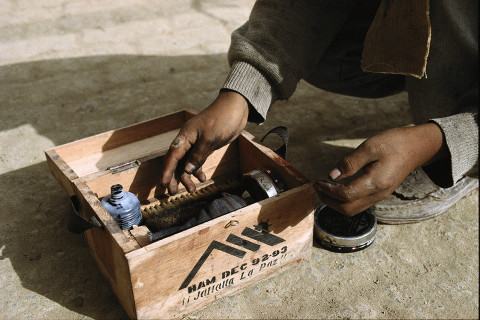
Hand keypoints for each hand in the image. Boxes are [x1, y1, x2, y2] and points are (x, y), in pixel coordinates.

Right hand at [161, 90, 248, 194]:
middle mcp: (187, 141)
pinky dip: (198, 170)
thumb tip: (187, 171)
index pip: (172, 157)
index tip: (163, 184)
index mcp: (185, 137)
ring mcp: (196, 144)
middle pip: (176, 162)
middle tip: (173, 193)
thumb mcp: (210, 139)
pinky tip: (202, 179)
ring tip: (192, 190)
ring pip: (186, 163)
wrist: (235, 108)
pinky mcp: (204, 146)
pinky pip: (196, 161)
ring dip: (187, 177)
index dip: (167, 172)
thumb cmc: (222, 119)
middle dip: (174, 178)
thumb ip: (198, 156)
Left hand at [314, 124, 446, 215]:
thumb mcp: (370, 147)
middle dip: (329, 201)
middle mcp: (379, 194)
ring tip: (324, 188)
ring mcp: (380, 196)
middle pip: (347, 209)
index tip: (317, 182)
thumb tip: (331, 176)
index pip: (345, 195)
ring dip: (335, 203)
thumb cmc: (394, 143)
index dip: (328, 191)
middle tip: (317, 187)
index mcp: (376, 182)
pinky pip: (359, 204)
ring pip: (353, 209)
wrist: (417, 147)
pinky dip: (344, 200)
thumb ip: (350, 163)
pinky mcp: (379, 193)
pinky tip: (337, 187)